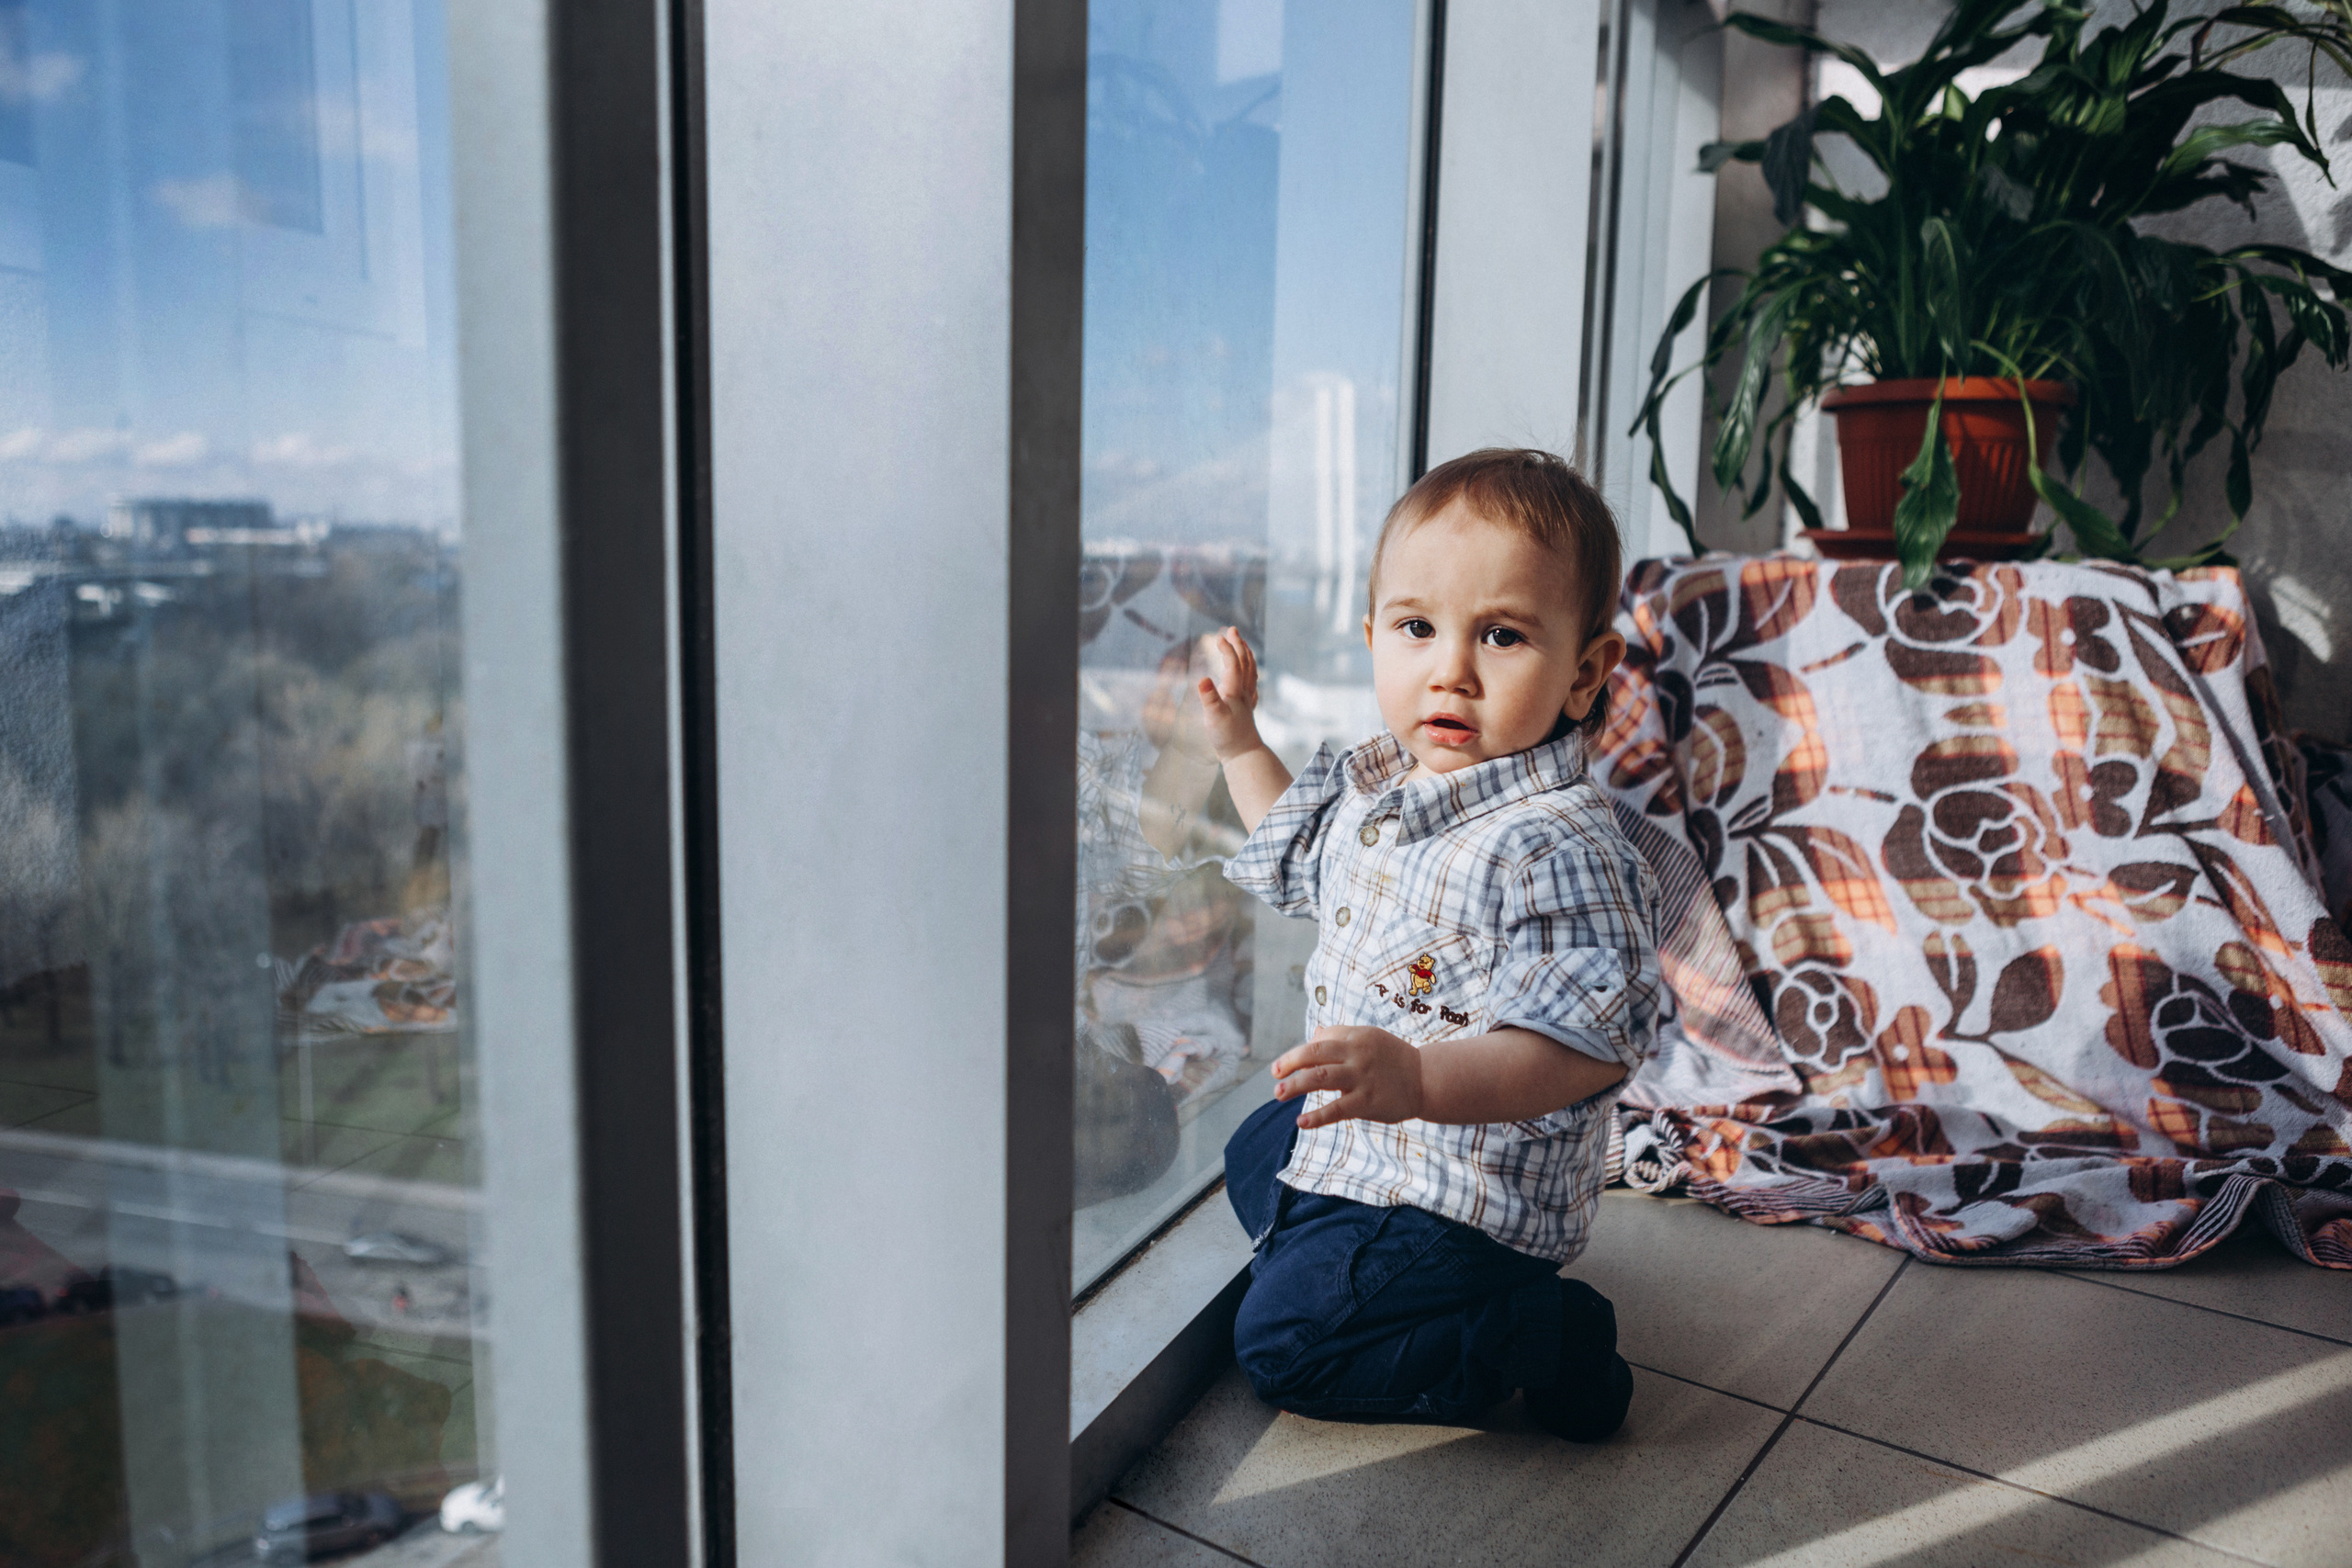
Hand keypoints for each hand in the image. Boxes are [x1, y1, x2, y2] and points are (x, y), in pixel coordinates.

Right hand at [1194, 626, 1264, 762]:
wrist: (1244, 755)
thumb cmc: (1227, 737)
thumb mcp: (1214, 717)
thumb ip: (1208, 698)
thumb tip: (1202, 679)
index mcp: (1235, 691)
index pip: (1232, 663)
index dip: (1226, 649)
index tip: (1217, 636)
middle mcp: (1243, 692)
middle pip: (1244, 663)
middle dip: (1238, 644)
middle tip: (1232, 629)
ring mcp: (1247, 700)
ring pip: (1250, 671)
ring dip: (1246, 655)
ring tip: (1242, 644)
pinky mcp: (1246, 709)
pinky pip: (1251, 684)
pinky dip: (1249, 673)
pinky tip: (1248, 676)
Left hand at [1273, 1026, 1423, 1128]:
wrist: (1427, 1079)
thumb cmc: (1393, 1059)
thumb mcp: (1369, 1039)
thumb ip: (1340, 1037)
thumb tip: (1311, 1035)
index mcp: (1356, 1036)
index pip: (1320, 1040)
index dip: (1300, 1053)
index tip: (1286, 1065)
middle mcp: (1357, 1054)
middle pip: (1314, 1053)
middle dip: (1289, 1062)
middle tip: (1274, 1074)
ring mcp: (1361, 1078)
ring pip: (1320, 1077)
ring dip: (1295, 1085)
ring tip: (1279, 1093)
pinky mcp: (1367, 1101)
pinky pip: (1337, 1109)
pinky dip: (1317, 1116)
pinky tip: (1302, 1121)